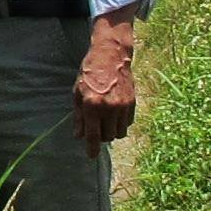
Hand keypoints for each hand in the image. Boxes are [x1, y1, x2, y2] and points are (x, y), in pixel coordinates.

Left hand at [73, 15, 138, 151]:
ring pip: (119, 132)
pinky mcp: (132, 102)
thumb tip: (78, 136)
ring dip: (112, 131)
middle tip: (96, 128)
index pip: (93, 135)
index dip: (92, 148)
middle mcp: (109, 108)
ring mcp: (123, 106)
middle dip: (101, 136)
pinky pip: (128, 123)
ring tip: (105, 121)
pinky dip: (121, 123)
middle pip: (107, 136)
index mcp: (92, 105)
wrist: (111, 55)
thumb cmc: (90, 72)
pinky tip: (114, 114)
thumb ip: (78, 116)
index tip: (91, 155)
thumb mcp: (77, 92)